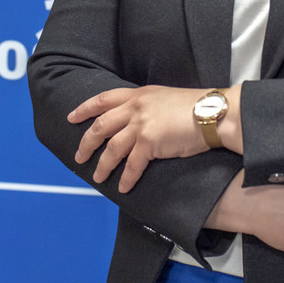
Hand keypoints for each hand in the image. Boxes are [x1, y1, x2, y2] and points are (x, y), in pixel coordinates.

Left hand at [68, 85, 207, 192]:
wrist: (212, 114)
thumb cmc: (193, 107)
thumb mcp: (163, 97)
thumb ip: (146, 106)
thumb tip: (135, 119)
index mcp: (137, 94)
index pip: (103, 99)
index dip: (85, 109)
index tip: (71, 117)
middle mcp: (135, 107)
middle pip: (101, 126)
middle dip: (87, 143)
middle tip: (79, 156)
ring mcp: (141, 125)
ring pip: (112, 148)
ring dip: (103, 165)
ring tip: (97, 177)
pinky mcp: (150, 143)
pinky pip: (132, 165)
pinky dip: (126, 178)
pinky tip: (123, 187)